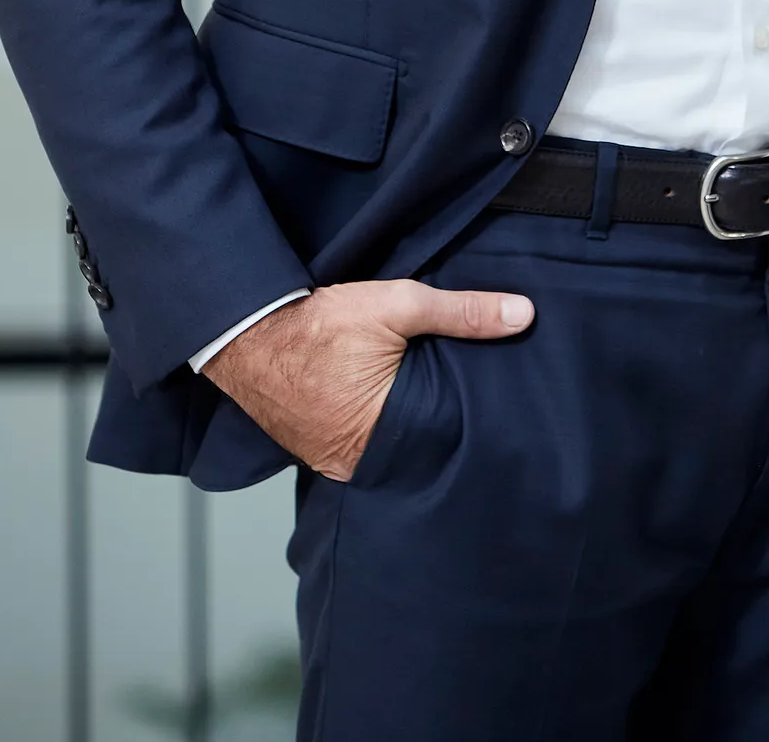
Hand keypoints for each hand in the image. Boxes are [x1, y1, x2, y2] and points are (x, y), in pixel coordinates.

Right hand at [202, 278, 533, 480]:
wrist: (245, 330)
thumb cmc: (317, 322)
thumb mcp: (396, 305)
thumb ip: (462, 312)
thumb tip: (523, 314)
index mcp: (382, 438)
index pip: (446, 437)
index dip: (470, 415)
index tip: (496, 401)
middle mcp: (356, 462)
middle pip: (417, 443)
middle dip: (438, 419)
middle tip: (465, 395)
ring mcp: (331, 460)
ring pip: (387, 444)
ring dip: (403, 421)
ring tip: (426, 395)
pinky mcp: (314, 447)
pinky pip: (357, 441)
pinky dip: (373, 422)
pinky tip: (385, 399)